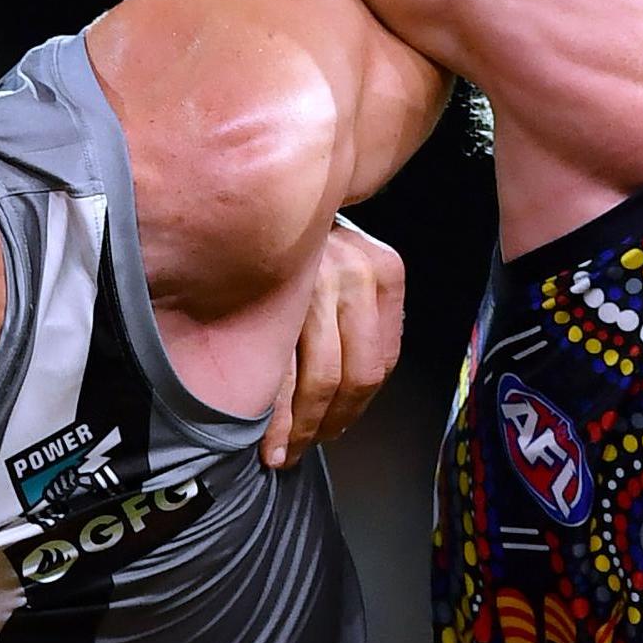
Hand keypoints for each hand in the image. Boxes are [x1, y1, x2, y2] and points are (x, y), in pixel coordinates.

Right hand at [263, 215, 405, 467]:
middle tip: (304, 447)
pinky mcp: (275, 293)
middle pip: (354, 376)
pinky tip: (265, 439)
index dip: (357, 406)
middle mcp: (355, 273)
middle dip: (329, 423)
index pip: (382, 361)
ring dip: (301, 428)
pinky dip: (273, 415)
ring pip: (320, 379)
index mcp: (384, 271)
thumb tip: (345, 395)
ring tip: (284, 452)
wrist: (257, 190)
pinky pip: (279, 371)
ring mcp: (315, 281)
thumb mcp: (348, 266)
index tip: (334, 428)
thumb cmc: (302, 242)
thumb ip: (358, 318)